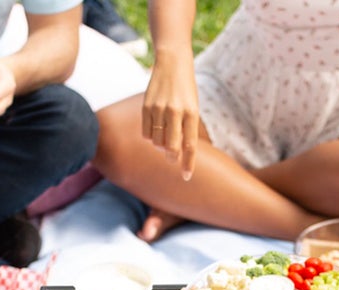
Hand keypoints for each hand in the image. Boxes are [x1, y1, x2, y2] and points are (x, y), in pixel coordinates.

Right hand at [141, 52, 200, 178]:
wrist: (172, 63)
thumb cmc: (186, 90)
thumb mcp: (193, 109)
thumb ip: (186, 130)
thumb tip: (174, 153)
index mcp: (191, 114)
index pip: (190, 146)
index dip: (188, 164)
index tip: (186, 177)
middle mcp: (175, 112)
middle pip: (171, 147)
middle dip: (172, 157)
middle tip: (172, 158)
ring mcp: (159, 108)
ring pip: (157, 142)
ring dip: (160, 146)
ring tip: (165, 137)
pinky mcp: (146, 105)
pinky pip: (146, 132)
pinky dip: (150, 137)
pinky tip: (155, 129)